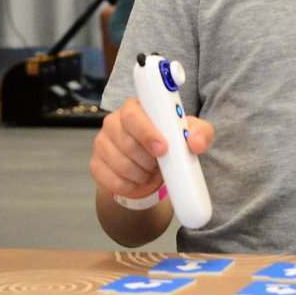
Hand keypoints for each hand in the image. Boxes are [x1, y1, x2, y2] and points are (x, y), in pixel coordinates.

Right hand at [90, 98, 212, 201]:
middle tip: (160, 165)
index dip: (147, 133)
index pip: (132, 115)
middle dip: (148, 160)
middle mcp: (113, 122)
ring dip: (141, 175)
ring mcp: (101, 143)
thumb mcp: (189, 134)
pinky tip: (139, 182)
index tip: (163, 150)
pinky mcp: (96, 165)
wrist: (151, 168)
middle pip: (126, 143)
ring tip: (152, 172)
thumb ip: (199, 133)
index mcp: (134, 108)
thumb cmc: (170, 142)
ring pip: (120, 165)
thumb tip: (196, 142)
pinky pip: (112, 181)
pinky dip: (130, 186)